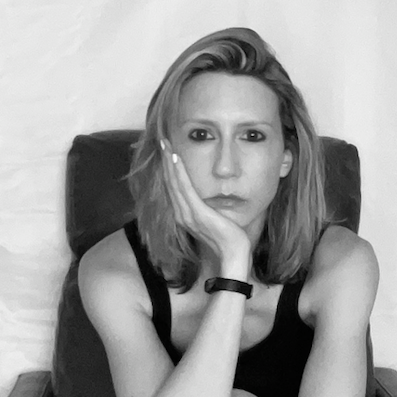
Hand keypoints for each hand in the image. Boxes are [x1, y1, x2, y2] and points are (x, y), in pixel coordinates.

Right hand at [160, 139, 251, 273]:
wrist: (233, 255)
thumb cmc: (228, 239)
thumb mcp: (215, 220)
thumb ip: (208, 210)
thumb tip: (211, 199)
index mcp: (185, 216)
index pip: (174, 188)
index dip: (169, 169)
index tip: (168, 152)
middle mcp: (182, 214)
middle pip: (170, 182)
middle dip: (166, 161)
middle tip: (162, 141)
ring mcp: (188, 214)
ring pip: (174, 182)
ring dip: (169, 161)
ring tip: (166, 144)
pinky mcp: (197, 213)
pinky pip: (185, 188)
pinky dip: (178, 171)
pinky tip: (176, 158)